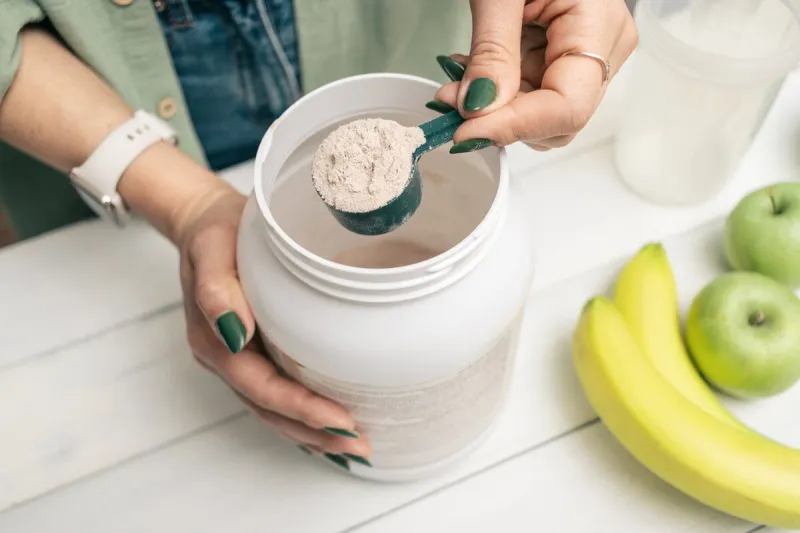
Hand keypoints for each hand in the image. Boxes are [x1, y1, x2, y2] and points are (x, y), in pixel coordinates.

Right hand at [174, 185, 370, 460]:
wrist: (202, 222)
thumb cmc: (213, 232)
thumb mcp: (211, 248)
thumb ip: (217, 290)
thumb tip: (235, 334)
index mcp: (215, 341)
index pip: (262, 387)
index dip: (301, 408)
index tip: (341, 421)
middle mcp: (226, 358)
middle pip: (271, 409)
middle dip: (314, 432)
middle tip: (360, 448)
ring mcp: (237, 359)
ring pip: (274, 409)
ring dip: (311, 432)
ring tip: (351, 448)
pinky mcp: (253, 352)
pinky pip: (276, 393)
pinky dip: (302, 415)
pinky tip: (326, 426)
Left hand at [432, 0, 637, 151]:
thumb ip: (492, 54)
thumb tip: (478, 111)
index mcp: (601, 27)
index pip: (567, 108)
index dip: (514, 127)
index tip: (463, 131)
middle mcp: (604, 49)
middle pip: (557, 121)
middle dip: (501, 120)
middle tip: (450, 103)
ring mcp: (586, 54)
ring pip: (540, 114)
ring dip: (494, 109)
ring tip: (456, 83)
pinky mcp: (563, 54)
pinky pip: (532, 93)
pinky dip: (497, 91)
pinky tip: (472, 73)